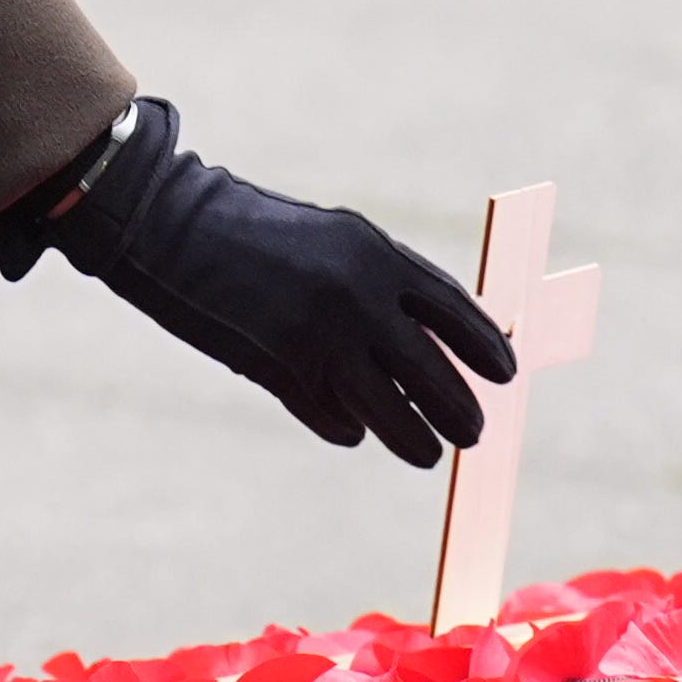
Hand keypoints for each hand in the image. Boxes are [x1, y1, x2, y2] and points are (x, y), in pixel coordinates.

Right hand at [0, 100, 512, 467]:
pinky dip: (348, 427)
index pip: (456, 312)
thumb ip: (389, 284)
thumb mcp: (338, 242)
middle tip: (473, 432)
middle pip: (433, 374)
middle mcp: (358, 298)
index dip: (486, 347)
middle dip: (459, 409)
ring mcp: (319, 339)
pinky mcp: (280, 372)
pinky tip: (354, 429)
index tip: (508, 374)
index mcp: (377, 256)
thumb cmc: (262, 234)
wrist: (173, 229)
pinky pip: (334, 417)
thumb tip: (445, 338)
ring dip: (413, 438)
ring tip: (427, 451)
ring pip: (390, 413)